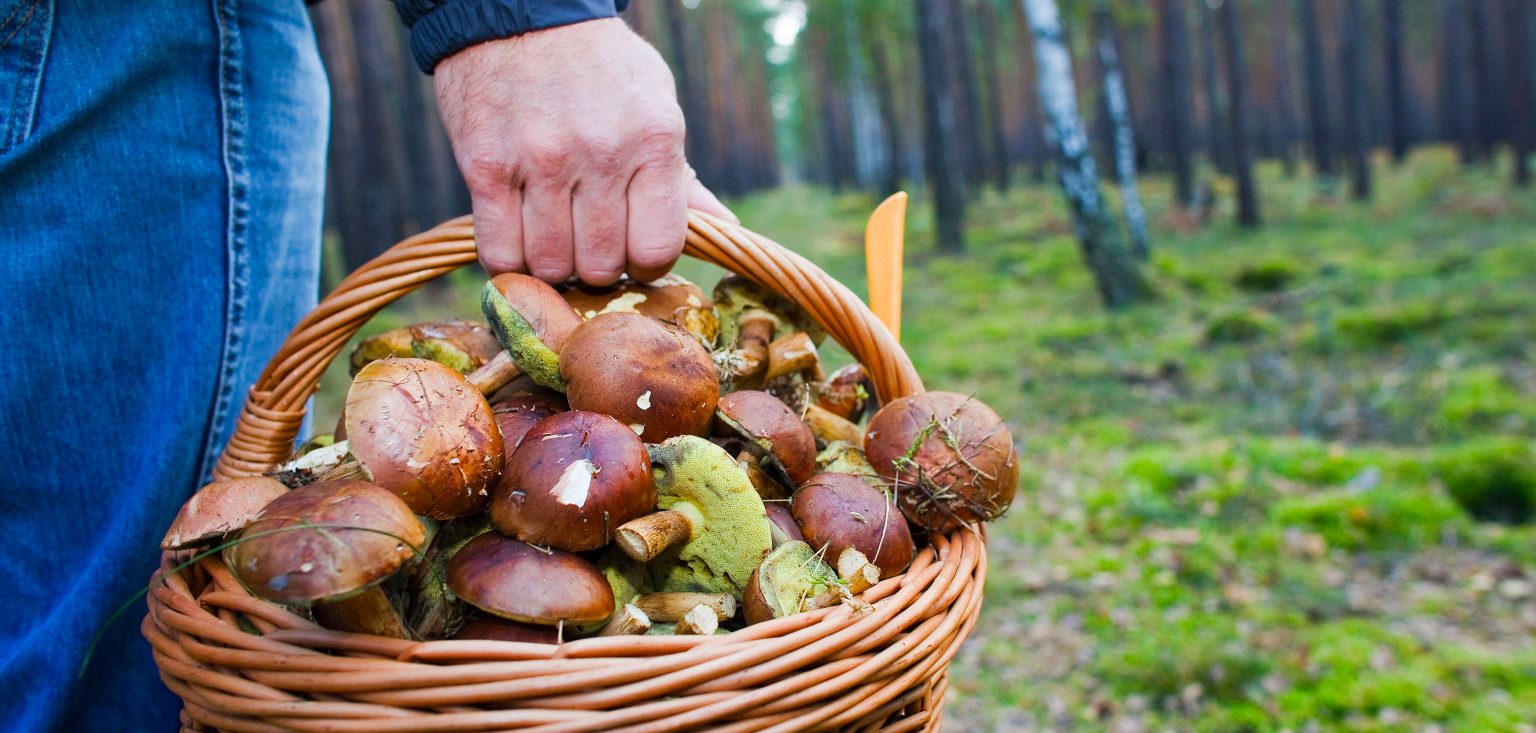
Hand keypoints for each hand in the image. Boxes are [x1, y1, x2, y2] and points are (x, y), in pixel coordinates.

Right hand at [435, 18, 734, 284]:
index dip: (645, 264)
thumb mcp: (657, 106)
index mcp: (654, 140)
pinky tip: (519, 238)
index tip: (632, 251)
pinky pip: (499, 251)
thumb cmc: (600, 67)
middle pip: (601, 266)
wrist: (521, 13)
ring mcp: (540, 161)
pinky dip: (509, 259)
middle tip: (588, 242)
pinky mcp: (486, 166)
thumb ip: (682, 177)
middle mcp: (601, 153)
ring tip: (553, 237)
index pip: (657, 249)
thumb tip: (723, 229)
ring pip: (550, 265)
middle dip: (597, 267)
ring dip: (552, 264)